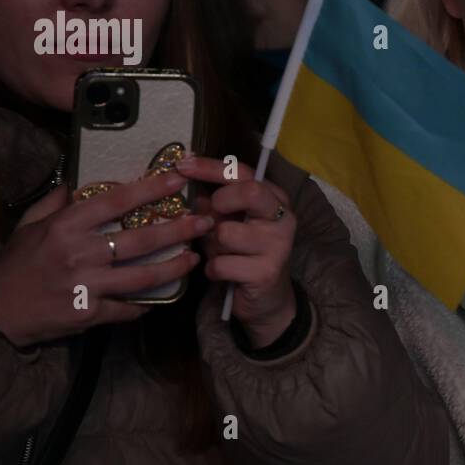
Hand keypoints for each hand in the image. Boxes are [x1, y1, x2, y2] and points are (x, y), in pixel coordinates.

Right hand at [0, 171, 212, 347]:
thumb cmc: (15, 265)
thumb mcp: (28, 226)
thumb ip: (54, 202)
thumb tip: (76, 181)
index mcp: (65, 227)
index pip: (115, 201)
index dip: (150, 189)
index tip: (178, 180)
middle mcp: (79, 254)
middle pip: (140, 239)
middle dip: (178, 229)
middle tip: (204, 222)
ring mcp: (86, 285)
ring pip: (143, 276)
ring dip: (175, 267)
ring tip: (195, 258)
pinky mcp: (90, 313)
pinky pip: (128, 308)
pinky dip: (147, 303)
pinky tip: (165, 295)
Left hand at [174, 155, 296, 349]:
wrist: (267, 300)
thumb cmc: (244, 255)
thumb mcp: (231, 224)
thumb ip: (215, 206)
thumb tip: (190, 190)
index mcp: (275, 199)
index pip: (243, 173)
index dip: (210, 167)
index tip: (182, 164)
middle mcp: (283, 218)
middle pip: (249, 192)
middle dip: (220, 202)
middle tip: (211, 218)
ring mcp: (278, 246)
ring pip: (226, 233)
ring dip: (213, 246)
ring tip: (222, 255)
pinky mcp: (266, 272)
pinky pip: (221, 263)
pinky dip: (213, 270)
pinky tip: (224, 274)